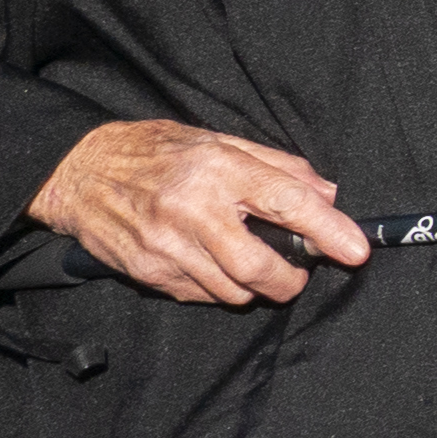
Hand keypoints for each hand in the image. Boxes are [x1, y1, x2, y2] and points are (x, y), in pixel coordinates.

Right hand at [33, 120, 370, 307]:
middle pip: (260, 267)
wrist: (80, 173)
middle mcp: (192, 210)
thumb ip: (278, 167)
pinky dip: (218, 288)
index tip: (356, 250)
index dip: (328, 230)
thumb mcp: (220, 141)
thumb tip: (328, 194)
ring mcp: (166, 246)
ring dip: (254, 286)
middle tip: (297, 270)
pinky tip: (210, 263)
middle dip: (290, 279)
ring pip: (232, 291)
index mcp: (217, 168)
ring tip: (248, 261)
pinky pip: (201, 296)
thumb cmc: (157, 152)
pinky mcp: (147, 272)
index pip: (286, 202)